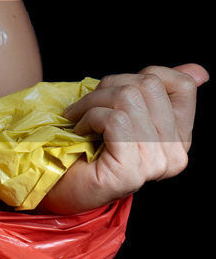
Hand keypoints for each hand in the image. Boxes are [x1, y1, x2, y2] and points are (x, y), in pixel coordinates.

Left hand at [41, 63, 207, 212]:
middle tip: (87, 103)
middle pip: (150, 85)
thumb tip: (200, 72)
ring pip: (129, 98)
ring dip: (92, 102)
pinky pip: (115, 119)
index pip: (184, 85)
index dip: (145, 75)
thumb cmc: (87, 148)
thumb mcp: (126, 113)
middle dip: (109, 86)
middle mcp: (175, 153)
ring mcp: (155, 164)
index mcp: (180, 138)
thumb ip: (158, 94)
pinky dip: (89, 117)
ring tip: (79, 117)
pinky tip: (80, 130)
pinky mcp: (131, 170)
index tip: (116, 90)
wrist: (58, 186)